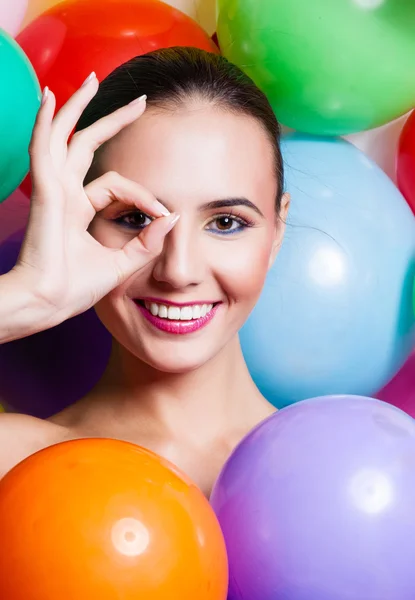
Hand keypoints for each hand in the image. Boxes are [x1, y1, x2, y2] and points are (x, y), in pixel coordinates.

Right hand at [11, 72, 177, 326]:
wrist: (49, 303)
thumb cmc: (75, 288)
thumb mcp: (120, 263)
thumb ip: (145, 242)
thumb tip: (172, 218)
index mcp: (78, 209)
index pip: (116, 185)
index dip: (144, 196)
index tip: (164, 213)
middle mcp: (64, 193)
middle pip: (86, 145)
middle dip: (111, 121)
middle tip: (139, 101)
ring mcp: (53, 189)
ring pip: (65, 137)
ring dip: (77, 108)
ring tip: (90, 79)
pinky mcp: (46, 192)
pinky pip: (44, 149)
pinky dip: (46, 123)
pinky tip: (52, 99)